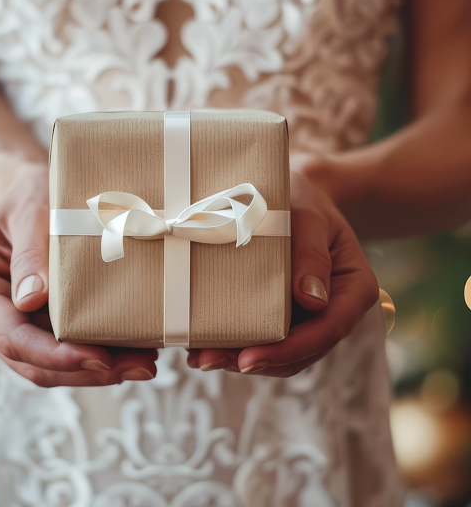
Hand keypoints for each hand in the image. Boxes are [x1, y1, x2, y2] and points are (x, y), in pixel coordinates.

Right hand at [0, 162, 157, 386]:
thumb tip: (32, 300)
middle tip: (140, 367)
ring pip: (51, 366)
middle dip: (85, 370)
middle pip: (32, 361)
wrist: (31, 193)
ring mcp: (14, 323)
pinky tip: (132, 351)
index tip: (99, 358)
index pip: (10, 336)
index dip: (54, 354)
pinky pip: (65, 350)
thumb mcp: (28, 210)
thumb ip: (28, 251)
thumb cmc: (28, 195)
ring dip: (97, 372)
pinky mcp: (39, 324)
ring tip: (144, 364)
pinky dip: (97, 355)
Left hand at [187, 167, 378, 376]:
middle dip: (257, 361)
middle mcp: (335, 309)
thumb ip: (311, 253)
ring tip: (199, 356)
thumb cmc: (302, 198)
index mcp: (355, 288)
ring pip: (281, 353)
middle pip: (301, 351)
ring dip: (240, 359)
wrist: (292, 194)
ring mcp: (310, 315)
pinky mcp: (287, 314)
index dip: (289, 350)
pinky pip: (266, 338)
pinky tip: (204, 344)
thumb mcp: (308, 216)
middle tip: (208, 360)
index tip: (248, 359)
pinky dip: (238, 344)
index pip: (328, 329)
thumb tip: (312, 301)